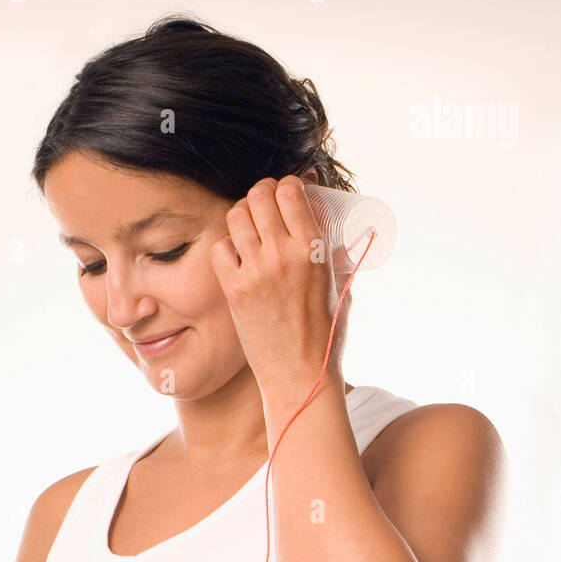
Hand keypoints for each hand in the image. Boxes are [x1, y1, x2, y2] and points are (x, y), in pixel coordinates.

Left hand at [209, 174, 352, 396]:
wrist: (301, 376)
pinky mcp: (235, 290)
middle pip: (261, 195)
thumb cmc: (326, 335)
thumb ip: (333, 249)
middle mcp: (283, 255)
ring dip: (243, 215)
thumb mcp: (340, 284)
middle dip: (262, 194)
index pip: (292, 191)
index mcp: (315, 249)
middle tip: (264, 205)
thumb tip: (322, 217)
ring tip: (249, 228)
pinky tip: (237, 258)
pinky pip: (220, 248)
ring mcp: (256, 271)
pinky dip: (227, 247)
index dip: (287, 185)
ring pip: (237, 215)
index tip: (287, 193)